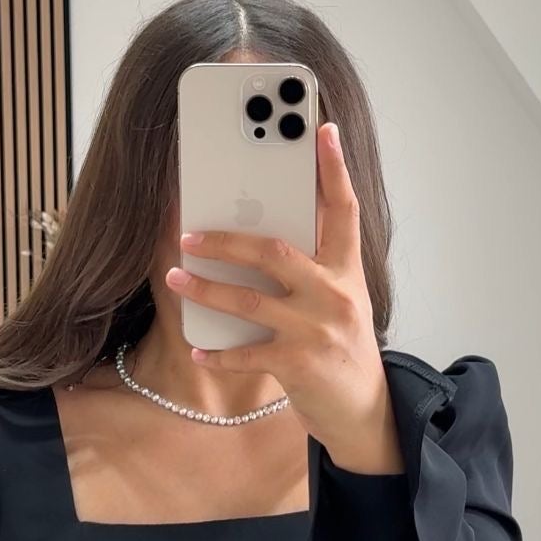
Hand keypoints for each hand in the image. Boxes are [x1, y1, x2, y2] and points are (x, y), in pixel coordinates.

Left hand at [163, 120, 402, 474]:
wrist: (364, 411)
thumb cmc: (341, 349)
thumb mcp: (339, 302)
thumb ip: (311, 270)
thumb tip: (254, 238)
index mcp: (347, 272)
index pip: (343, 210)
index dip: (333, 168)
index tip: (322, 128)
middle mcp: (335, 295)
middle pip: (275, 251)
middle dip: (227, 240)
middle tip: (189, 233)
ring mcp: (317, 330)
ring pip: (251, 299)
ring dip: (207, 289)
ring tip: (177, 278)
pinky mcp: (300, 365)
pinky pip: (247, 352)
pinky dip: (218, 351)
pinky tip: (198, 347)